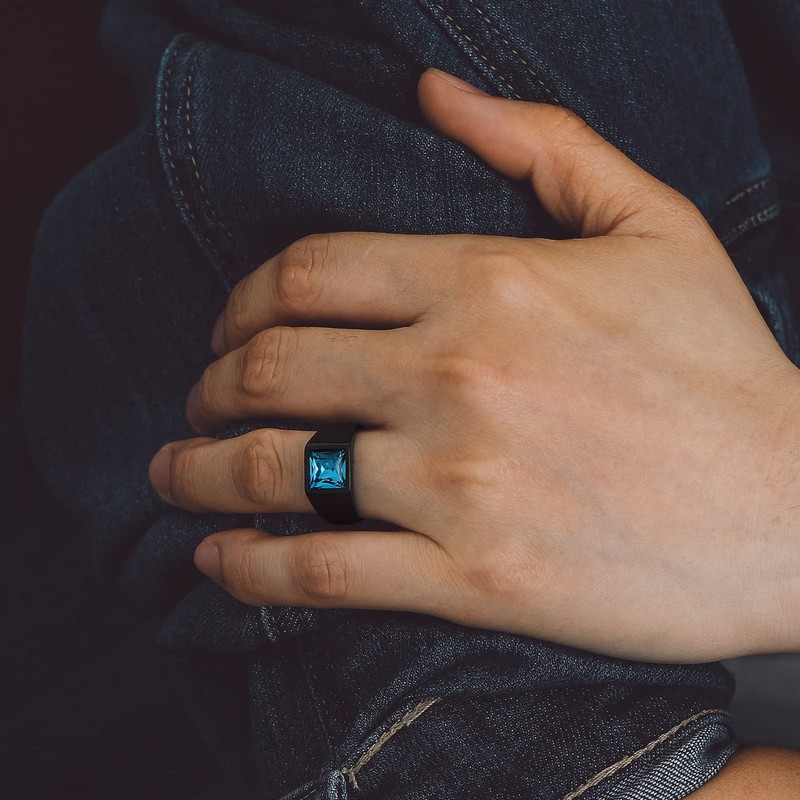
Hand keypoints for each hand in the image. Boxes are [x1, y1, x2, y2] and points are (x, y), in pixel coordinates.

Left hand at [149, 69, 799, 661]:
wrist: (793, 511)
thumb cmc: (723, 369)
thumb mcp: (653, 223)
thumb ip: (542, 143)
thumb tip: (437, 91)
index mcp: (487, 282)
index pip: (307, 275)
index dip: (242, 302)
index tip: (228, 331)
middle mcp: (455, 374)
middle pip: (270, 367)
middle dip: (208, 385)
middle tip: (196, 404)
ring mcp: (456, 481)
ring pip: (275, 470)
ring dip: (200, 474)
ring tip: (175, 477)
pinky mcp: (472, 576)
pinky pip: (321, 570)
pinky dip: (249, 570)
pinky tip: (216, 562)